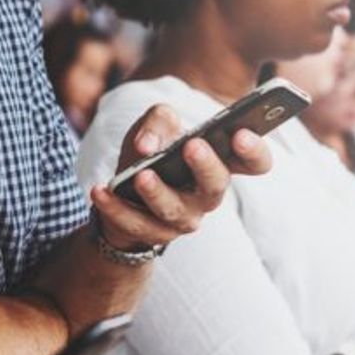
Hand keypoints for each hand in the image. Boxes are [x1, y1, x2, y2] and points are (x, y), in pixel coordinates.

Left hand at [89, 105, 271, 255]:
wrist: (123, 193)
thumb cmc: (150, 153)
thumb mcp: (154, 127)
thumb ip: (158, 121)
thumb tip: (148, 145)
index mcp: (219, 164)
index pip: (254, 162)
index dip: (254, 151)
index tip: (241, 133)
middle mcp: (207, 194)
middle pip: (217, 185)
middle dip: (206, 166)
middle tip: (192, 146)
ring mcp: (183, 218)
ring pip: (174, 209)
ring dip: (157, 192)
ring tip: (141, 174)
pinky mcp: (153, 234)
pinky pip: (135, 223)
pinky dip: (115, 207)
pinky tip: (100, 190)